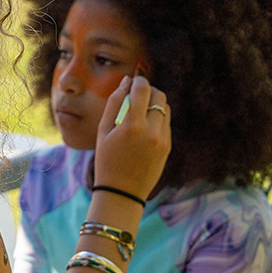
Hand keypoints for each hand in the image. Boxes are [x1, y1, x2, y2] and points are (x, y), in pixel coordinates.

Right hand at [93, 75, 170, 200]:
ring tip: (140, 111)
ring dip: (155, 104)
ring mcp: (162, 139)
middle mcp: (151, 130)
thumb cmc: (106, 160)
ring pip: (165, 108)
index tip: (133, 80)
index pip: (143, 89)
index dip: (138, 80)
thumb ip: (114, 103)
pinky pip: (166, 123)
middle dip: (149, 90)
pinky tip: (144, 127)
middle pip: (159, 95)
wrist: (122, 192)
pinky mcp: (168, 147)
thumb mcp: (103, 131)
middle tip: (137, 94)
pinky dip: (157, 119)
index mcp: (132, 125)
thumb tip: (126, 82)